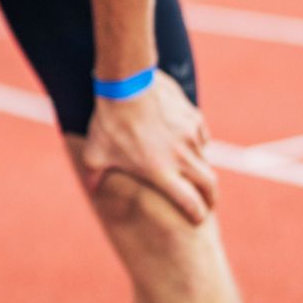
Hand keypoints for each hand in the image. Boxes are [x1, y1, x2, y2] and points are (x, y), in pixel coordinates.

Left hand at [81, 71, 214, 224]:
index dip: (197, 214)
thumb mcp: (96, 152)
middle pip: (209, 184)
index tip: (198, 218)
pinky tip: (189, 144)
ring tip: (195, 173)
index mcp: (161, 172)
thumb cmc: (111, 122)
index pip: (190, 202)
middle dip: (211, 197)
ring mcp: (190, 136)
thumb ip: (95, 175)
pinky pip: (203, 137)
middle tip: (209, 202)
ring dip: (202, 168)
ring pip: (205, 158)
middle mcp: (181, 157)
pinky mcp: (194, 118)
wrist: (127, 84)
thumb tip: (91, 189)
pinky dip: (198, 145)